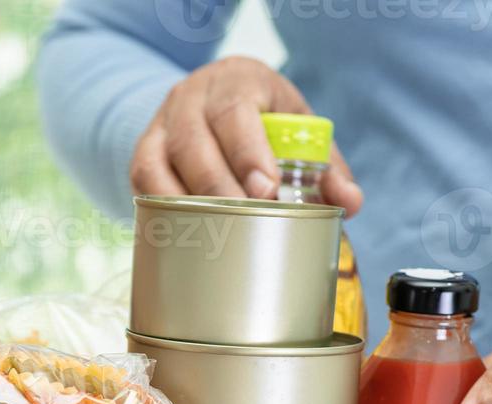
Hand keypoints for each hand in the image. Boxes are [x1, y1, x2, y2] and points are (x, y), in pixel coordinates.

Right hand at [130, 56, 361, 214]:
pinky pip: (143, 184)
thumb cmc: (262, 122)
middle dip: (218, 185)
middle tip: (246, 218)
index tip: (266, 190)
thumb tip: (348, 202)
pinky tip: (187, 233)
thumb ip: (326, 166)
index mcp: (236, 81)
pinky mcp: (143, 154)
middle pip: (192, 141)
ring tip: (215, 234)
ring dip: (187, 204)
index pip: (234, 111)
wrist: (211, 104)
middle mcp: (191, 97)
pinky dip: (162, 211)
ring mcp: (160, 126)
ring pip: (158, 164)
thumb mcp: (297, 130)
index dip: (248, 153)